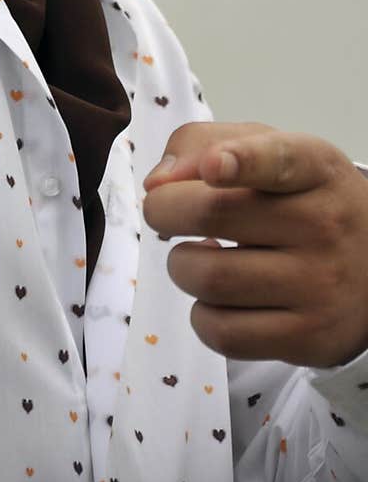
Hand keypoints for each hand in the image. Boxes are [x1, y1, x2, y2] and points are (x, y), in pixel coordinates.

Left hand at [142, 122, 367, 367]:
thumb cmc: (300, 199)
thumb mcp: (267, 149)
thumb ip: (203, 143)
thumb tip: (157, 182)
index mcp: (314, 167)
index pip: (280, 160)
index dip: (242, 160)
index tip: (214, 166)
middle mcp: (324, 224)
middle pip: (213, 214)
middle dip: (165, 211)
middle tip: (165, 212)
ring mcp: (320, 285)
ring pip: (208, 278)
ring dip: (183, 265)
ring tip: (203, 255)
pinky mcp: (310, 338)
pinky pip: (222, 333)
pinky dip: (202, 315)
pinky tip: (221, 298)